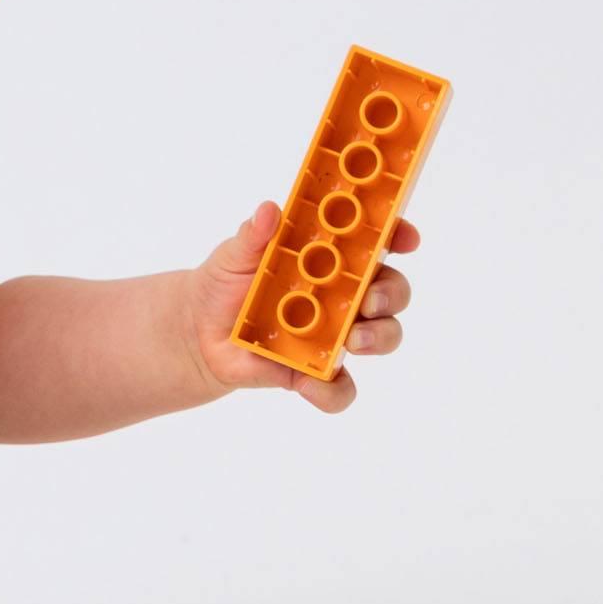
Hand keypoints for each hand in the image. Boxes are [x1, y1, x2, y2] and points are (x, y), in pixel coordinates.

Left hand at [181, 200, 420, 413]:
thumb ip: (254, 235)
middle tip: (369, 298)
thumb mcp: (235, 254)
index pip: (377, 243)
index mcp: (332, 258)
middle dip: (390, 293)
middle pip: (391, 291)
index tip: (403, 237)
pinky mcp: (316, 372)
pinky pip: (340, 389)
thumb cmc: (227, 283)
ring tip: (354, 340)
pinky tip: (309, 385)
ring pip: (382, 337)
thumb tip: (269, 211)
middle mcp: (344, 296)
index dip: (397, 236)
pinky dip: (332, 392)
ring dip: (378, 338)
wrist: (199, 330)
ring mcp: (335, 335)